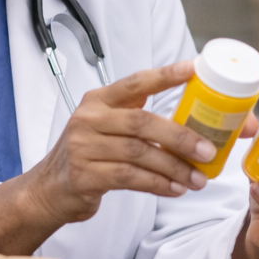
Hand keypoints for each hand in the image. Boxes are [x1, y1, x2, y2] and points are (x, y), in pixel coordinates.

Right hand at [0, 61, 211, 253]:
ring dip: (173, 168)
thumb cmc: (90, 154)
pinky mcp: (84, 175)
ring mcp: (83, 147)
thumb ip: (141, 120)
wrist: (51, 189)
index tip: (193, 69)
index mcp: (99, 100)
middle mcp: (89, 119)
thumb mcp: (108, 127)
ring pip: (139, 153)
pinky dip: (157, 184)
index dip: (165, 75)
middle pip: (142, 122)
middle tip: (207, 150)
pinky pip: (129, 177)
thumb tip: (196, 127)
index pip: (135, 82)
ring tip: (197, 179)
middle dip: (179, 137)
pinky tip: (174, 189)